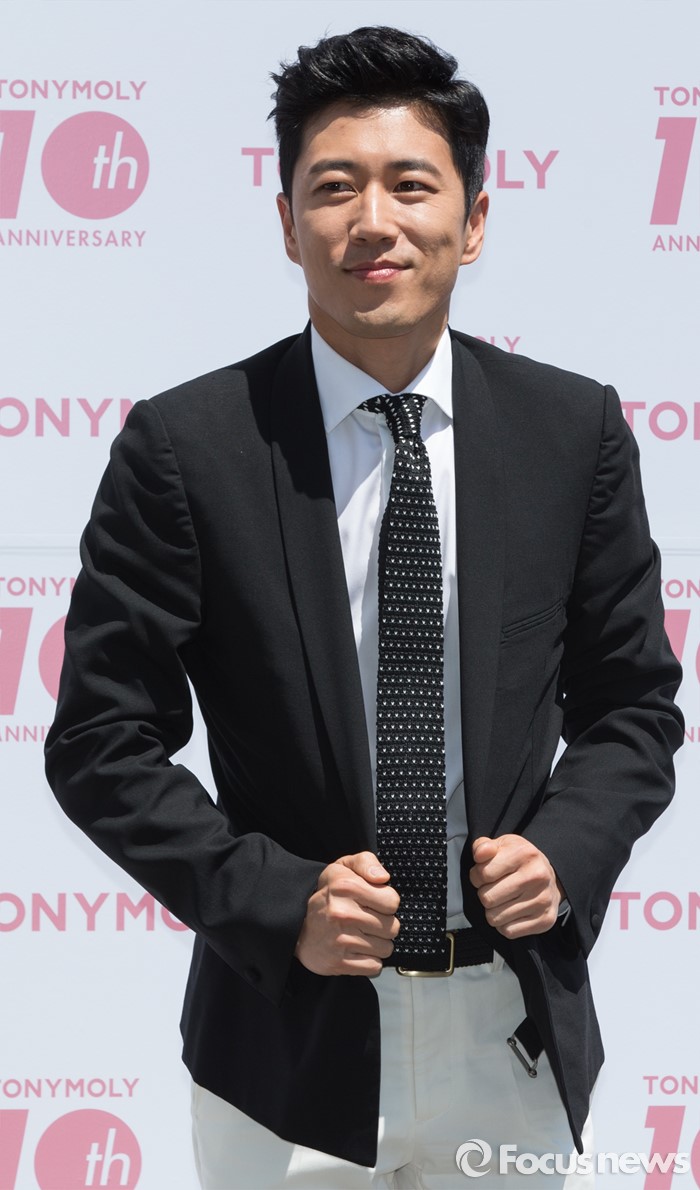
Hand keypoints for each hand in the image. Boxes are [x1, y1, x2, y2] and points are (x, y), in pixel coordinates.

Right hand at [295, 851, 400, 976]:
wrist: (296, 922)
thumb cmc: (327, 894)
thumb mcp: (343, 867)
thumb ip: (367, 863)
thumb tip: (383, 877)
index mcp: (347, 887)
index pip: (392, 901)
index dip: (387, 902)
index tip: (375, 903)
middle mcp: (344, 914)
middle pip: (392, 927)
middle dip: (384, 924)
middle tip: (368, 920)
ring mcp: (341, 940)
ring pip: (386, 948)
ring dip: (378, 943)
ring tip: (362, 934)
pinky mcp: (338, 963)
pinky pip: (374, 967)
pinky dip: (370, 961)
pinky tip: (358, 950)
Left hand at [469, 835, 563, 938]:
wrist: (550, 877)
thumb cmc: (520, 862)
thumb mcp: (502, 845)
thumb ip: (483, 846)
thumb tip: (480, 855)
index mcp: (524, 854)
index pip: (483, 874)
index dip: (477, 877)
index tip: (484, 876)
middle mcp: (536, 876)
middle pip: (487, 898)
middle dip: (485, 895)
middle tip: (494, 889)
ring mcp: (542, 900)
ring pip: (495, 918)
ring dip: (493, 911)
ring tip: (503, 900)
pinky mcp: (544, 920)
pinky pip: (508, 932)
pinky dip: (505, 924)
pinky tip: (511, 912)